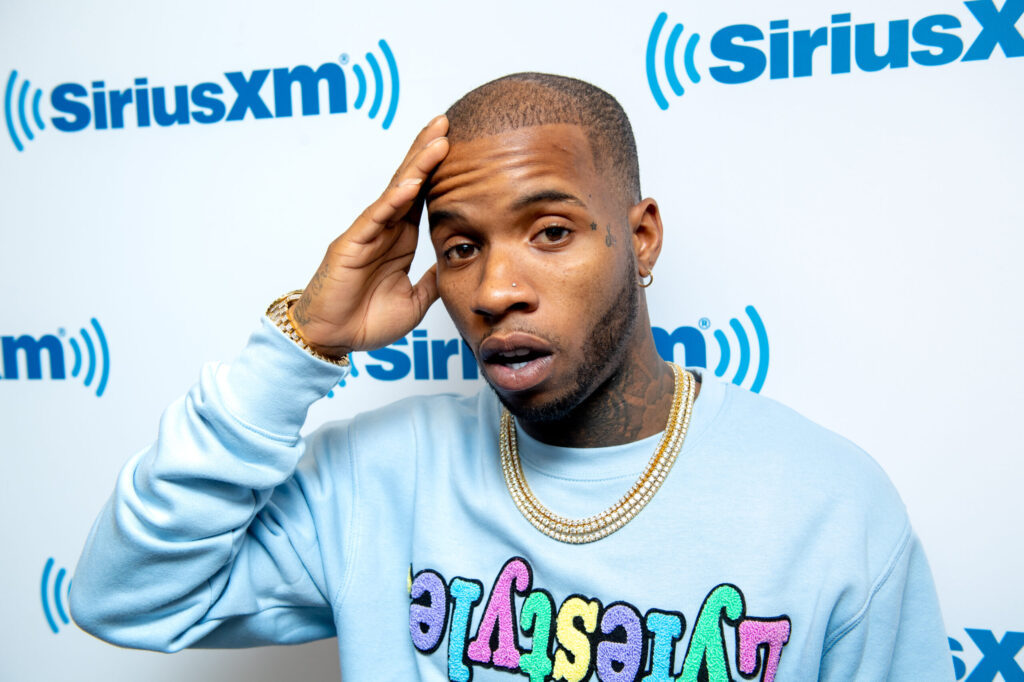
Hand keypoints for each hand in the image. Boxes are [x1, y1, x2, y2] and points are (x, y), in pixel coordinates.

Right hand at [288, 116, 449, 356]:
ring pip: (395, 192)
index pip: (423, 196)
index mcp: (401, 239)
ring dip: (417, 165)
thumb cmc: (367, 320)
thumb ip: (432, 281)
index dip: (439, 171)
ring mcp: (368, 234)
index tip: (457, 145)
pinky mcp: (352, 245)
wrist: (334, 339)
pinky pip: (376, 218)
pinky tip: (411, 182)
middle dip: (427, 151)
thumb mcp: (415, 302)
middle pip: (410, 181)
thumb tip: (454, 265)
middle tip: (446, 122)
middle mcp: (385, 229)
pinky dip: (393, 199)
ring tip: (437, 139)